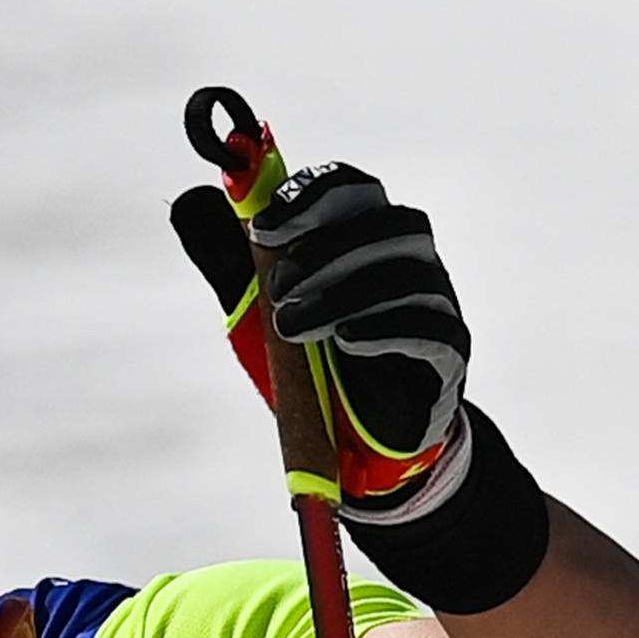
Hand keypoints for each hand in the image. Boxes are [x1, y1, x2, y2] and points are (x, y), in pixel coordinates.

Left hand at [170, 151, 545, 616]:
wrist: (359, 448)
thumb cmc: (314, 368)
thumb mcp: (261, 313)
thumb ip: (233, 263)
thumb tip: (190, 203)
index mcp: (366, 239)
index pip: (354, 189)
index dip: (311, 195)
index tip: (264, 226)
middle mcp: (409, 263)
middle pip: (390, 222)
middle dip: (327, 247)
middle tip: (276, 289)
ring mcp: (436, 305)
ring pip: (409, 275)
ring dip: (345, 291)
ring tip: (294, 326)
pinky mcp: (448, 357)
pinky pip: (431, 329)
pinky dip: (387, 329)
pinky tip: (347, 340)